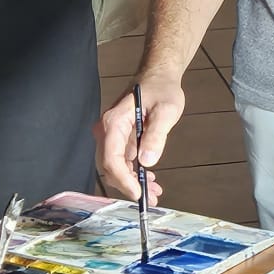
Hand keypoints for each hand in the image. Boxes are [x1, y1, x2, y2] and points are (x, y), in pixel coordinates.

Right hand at [94, 72, 186, 204]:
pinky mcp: (118, 138)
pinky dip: (134, 172)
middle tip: (151, 197)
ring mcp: (112, 134)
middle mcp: (107, 129)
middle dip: (129, 185)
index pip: (111, 158)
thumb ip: (155, 136)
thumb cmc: (161, 89)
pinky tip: (150, 179)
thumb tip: (147, 161)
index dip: (123, 179)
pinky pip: (122, 160)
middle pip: (111, 166)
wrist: (158, 76)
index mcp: (114, 122)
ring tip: (154, 191)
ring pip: (116, 166)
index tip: (137, 193)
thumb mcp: (166, 111)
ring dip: (133, 181)